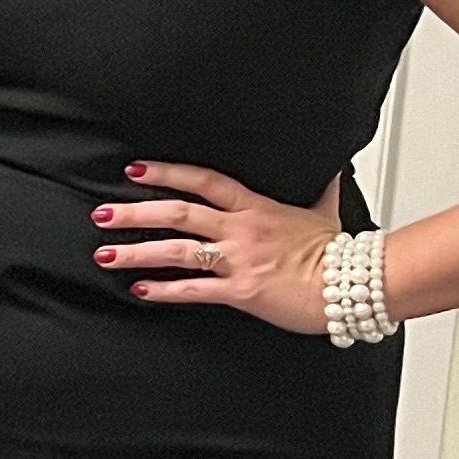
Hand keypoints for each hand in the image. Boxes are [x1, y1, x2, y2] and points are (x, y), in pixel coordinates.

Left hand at [95, 161, 335, 333]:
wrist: (355, 284)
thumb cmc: (340, 252)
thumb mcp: (325, 211)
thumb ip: (320, 188)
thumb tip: (331, 167)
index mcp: (256, 207)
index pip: (204, 181)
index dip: (167, 173)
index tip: (137, 170)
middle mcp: (241, 230)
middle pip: (177, 213)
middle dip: (135, 212)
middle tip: (103, 213)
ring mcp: (238, 260)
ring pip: (177, 251)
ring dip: (136, 252)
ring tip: (106, 254)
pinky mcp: (240, 291)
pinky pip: (194, 290)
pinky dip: (164, 290)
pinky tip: (141, 290)